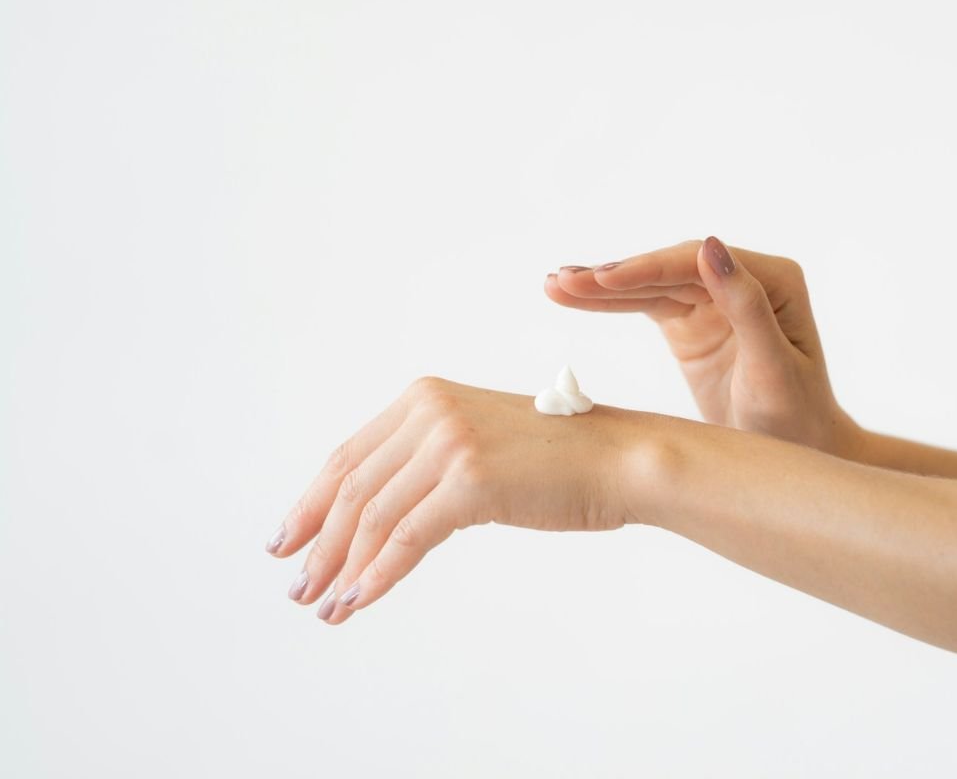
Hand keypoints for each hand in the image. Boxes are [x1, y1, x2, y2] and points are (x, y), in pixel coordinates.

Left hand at [265, 377, 649, 623]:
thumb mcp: (480, 446)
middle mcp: (430, 411)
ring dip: (343, 567)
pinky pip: (407, 536)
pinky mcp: (471, 479)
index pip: (348, 456)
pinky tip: (360, 600)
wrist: (619, 459)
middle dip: (318, 543)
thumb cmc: (559, 461)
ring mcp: (450, 443)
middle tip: (300, 587)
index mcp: (425, 398)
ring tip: (326, 605)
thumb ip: (429, 464)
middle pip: (352, 487)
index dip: (310, 503)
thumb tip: (376, 520)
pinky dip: (377, 574)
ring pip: (374, 516)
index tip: (288, 541)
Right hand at [545, 236, 859, 455]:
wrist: (796, 453)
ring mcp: (713, 298)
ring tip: (554, 284)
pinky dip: (608, 303)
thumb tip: (711, 246)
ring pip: (650, 284)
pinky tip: (572, 296)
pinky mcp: (690, 320)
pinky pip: (644, 305)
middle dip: (614, 276)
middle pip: (667, 268)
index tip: (602, 278)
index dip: (647, 268)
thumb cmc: (796, 419)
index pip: (697, 264)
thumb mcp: (773, 369)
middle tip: (562, 281)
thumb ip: (746, 306)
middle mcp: (742, 279)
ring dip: (602, 285)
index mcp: (774, 279)